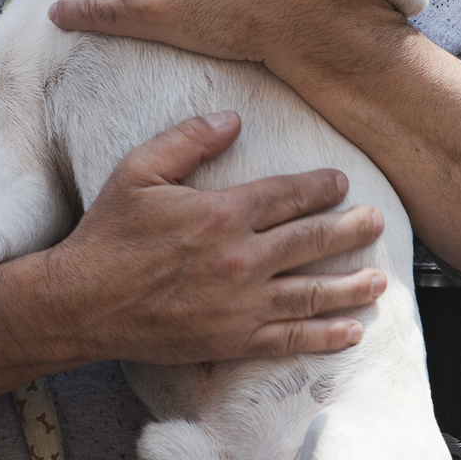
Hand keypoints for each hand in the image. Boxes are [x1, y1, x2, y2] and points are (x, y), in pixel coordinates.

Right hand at [44, 110, 384, 363]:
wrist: (81, 302)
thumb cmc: (108, 235)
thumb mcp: (137, 171)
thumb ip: (187, 141)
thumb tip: (232, 120)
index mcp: (221, 213)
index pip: (287, 195)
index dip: (320, 187)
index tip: (341, 183)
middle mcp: (240, 258)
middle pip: (311, 242)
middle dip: (351, 230)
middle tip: (377, 223)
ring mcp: (239, 304)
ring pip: (310, 293)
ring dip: (350, 286)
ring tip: (379, 279)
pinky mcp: (231, 339)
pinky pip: (289, 339)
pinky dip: (324, 336)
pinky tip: (351, 331)